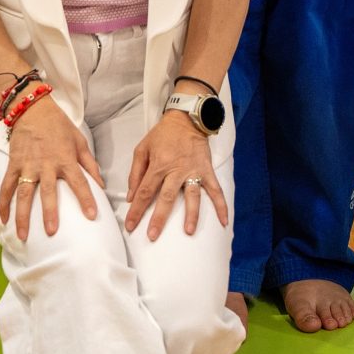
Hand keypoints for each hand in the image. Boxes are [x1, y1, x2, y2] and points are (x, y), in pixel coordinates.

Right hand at [0, 95, 100, 240]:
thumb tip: (102, 185)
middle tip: (51, 232)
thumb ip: (90, 164)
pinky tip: (3, 219)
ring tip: (23, 236)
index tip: (92, 215)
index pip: (79, 181)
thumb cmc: (59, 126)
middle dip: (49, 212)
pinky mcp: (13, 164)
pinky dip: (3, 203)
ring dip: (22, 215)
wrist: (33, 109)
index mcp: (65, 158)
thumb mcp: (79, 141)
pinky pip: (6, 186)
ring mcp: (27, 165)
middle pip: (48, 192)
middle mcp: (46, 164)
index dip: (86, 198)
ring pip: (24, 193)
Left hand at [125, 110, 227, 240]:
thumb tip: (130, 196)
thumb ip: (135, 173)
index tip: (131, 226)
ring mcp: (193, 171)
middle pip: (166, 197)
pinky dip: (221, 205)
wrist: (186, 118)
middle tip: (152, 236)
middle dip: (159, 218)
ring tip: (188, 232)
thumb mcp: (142, 148)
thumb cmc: (162, 134)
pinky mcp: (206, 170)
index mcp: (158, 165)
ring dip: (191, 214)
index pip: (144, 192)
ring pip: (192, 196)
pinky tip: (223, 221)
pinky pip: (215, 189)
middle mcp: (176, 170)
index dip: (136, 210)